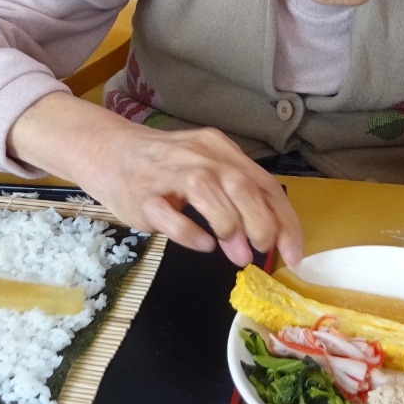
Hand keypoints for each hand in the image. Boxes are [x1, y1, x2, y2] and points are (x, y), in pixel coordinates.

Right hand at [8, 93, 303, 268]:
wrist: (108, 150)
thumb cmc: (164, 166)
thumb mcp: (204, 172)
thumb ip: (233, 204)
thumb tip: (255, 245)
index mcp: (220, 149)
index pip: (263, 184)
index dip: (284, 221)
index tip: (294, 254)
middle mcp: (199, 155)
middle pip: (242, 185)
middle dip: (261, 224)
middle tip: (262, 252)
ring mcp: (169, 173)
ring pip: (209, 193)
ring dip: (230, 228)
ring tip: (236, 254)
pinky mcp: (143, 195)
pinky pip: (170, 215)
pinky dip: (191, 234)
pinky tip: (202, 244)